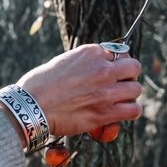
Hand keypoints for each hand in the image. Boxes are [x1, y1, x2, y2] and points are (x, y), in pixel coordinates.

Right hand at [19, 44, 143, 137]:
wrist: (30, 106)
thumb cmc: (40, 84)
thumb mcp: (64, 61)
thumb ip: (85, 62)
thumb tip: (98, 67)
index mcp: (91, 53)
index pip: (120, 52)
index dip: (118, 63)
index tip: (113, 71)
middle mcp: (102, 69)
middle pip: (134, 68)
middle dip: (129, 76)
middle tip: (120, 85)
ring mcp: (105, 91)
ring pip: (136, 89)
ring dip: (130, 95)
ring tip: (120, 100)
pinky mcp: (105, 113)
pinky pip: (134, 110)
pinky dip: (130, 111)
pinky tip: (122, 112)